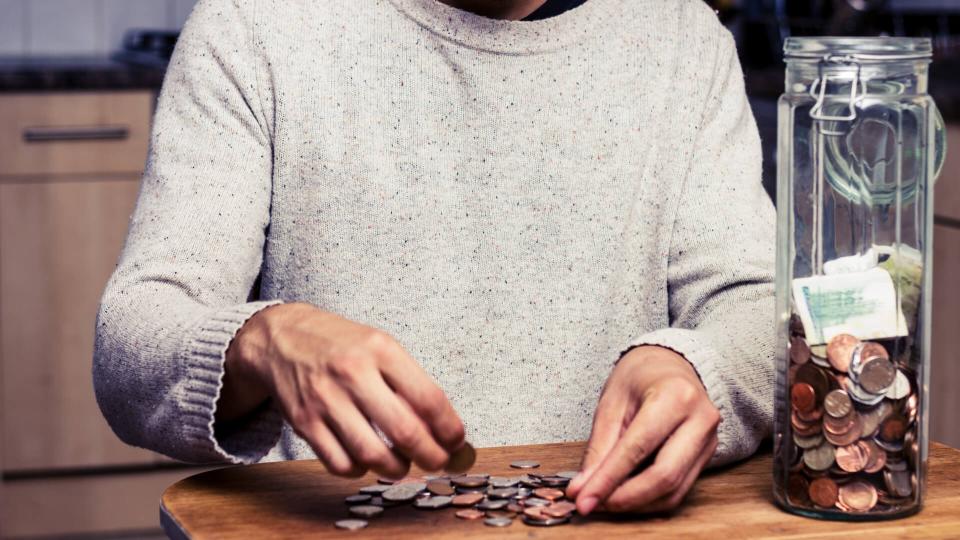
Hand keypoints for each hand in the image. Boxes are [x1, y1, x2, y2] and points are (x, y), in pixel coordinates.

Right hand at [218, 303, 465, 477]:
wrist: (281, 336)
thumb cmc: (341, 344)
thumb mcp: (379, 346)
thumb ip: (409, 382)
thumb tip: (443, 428)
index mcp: (380, 350)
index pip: (429, 398)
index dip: (450, 429)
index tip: (457, 441)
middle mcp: (353, 373)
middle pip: (404, 431)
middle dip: (431, 456)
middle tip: (438, 462)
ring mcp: (325, 399)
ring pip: (372, 455)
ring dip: (397, 468)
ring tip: (403, 464)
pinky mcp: (303, 422)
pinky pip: (340, 463)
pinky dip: (360, 471)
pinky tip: (366, 461)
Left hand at [566, 346, 719, 514]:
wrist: (671, 365)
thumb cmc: (640, 376)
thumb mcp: (611, 402)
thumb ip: (599, 448)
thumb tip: (583, 487)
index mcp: (675, 397)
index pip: (638, 448)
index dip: (608, 479)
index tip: (583, 498)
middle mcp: (700, 420)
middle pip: (664, 476)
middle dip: (625, 498)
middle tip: (594, 504)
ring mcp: (709, 440)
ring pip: (674, 490)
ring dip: (636, 504)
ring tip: (606, 501)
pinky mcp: (707, 455)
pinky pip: (679, 489)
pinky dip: (650, 499)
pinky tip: (626, 496)